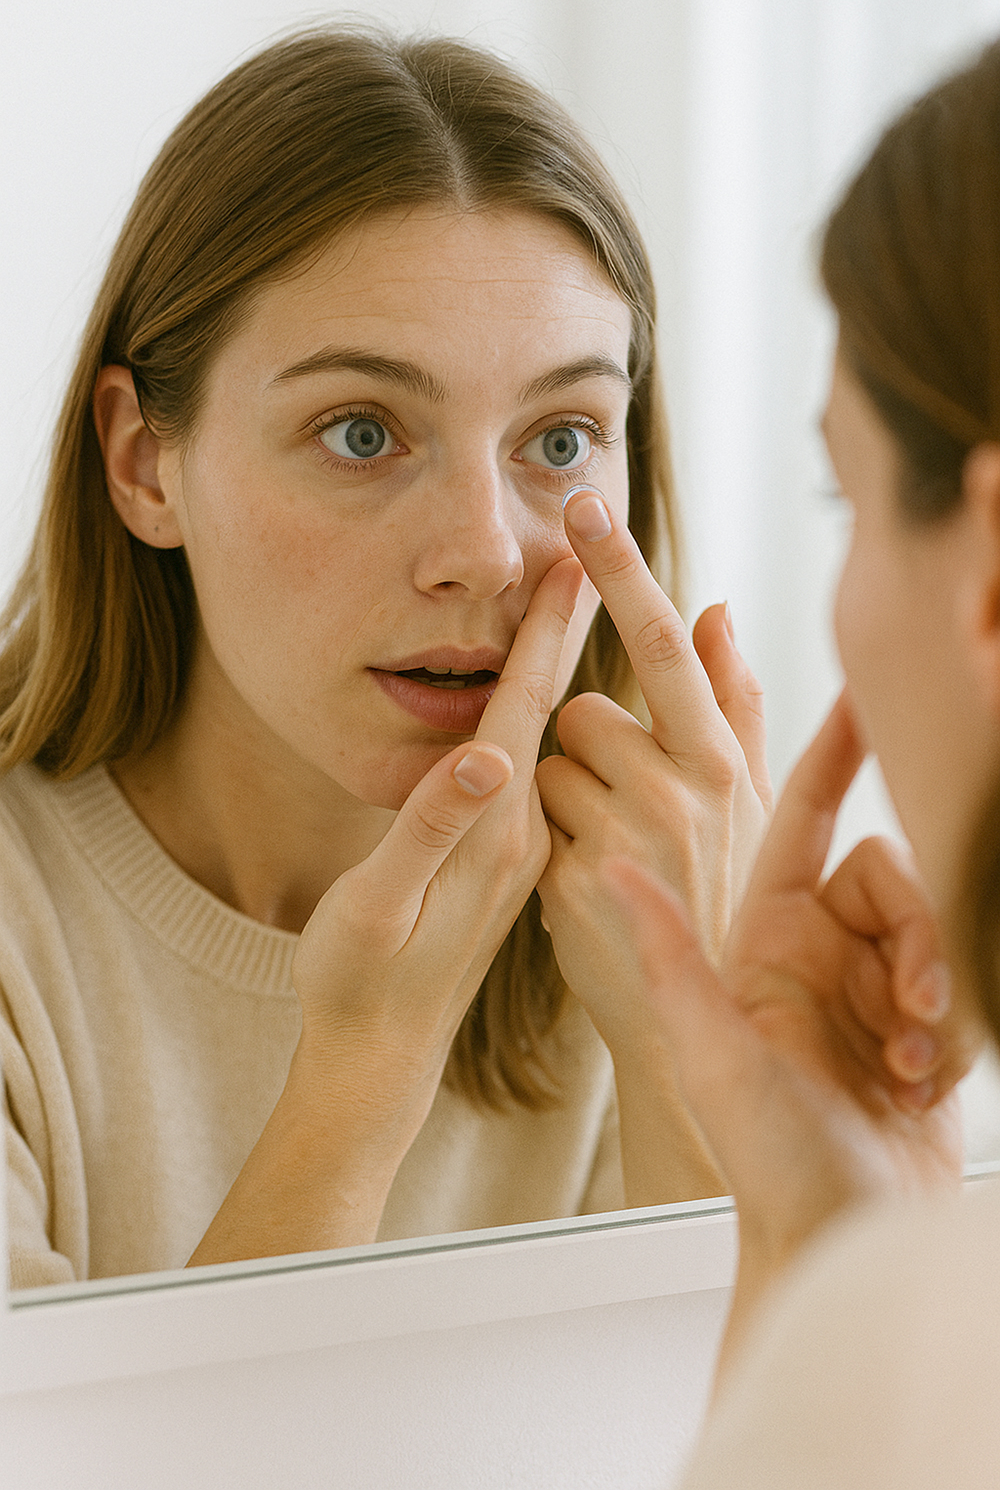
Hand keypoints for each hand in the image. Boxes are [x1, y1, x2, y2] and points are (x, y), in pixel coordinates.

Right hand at [188, 558, 584, 1266]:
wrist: (383, 1053)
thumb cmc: (363, 981)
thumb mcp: (381, 908)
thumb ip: (432, 829)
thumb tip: (486, 755)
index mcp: (498, 829)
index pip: (530, 708)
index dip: (548, 631)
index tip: (574, 558)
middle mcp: (522, 829)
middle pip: (554, 710)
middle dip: (569, 628)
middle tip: (591, 551)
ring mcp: (519, 845)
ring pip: (549, 737)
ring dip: (561, 665)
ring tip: (576, 600)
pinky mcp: (507, 861)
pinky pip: (538, 772)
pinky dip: (541, 718)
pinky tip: (543, 697)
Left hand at [535, 488, 771, 1042]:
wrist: (684, 1019)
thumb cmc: (721, 898)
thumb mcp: (750, 806)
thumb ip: (735, 702)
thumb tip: (716, 607)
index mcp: (721, 765)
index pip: (662, 645)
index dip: (621, 572)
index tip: (582, 508)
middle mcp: (678, 795)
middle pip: (584, 710)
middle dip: (587, 747)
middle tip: (623, 808)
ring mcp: (620, 839)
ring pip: (544, 762)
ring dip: (559, 796)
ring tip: (604, 850)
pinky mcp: (565, 879)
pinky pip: (523, 818)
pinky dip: (539, 841)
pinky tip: (578, 882)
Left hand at [604, 692, 975, 1331]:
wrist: (834, 1229)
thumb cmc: (762, 1148)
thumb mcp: (710, 1045)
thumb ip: (669, 950)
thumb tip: (611, 866)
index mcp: (768, 932)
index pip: (802, 818)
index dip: (832, 754)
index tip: (861, 695)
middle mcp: (822, 944)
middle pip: (887, 872)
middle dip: (914, 926)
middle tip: (909, 1001)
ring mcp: (875, 980)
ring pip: (930, 920)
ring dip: (933, 982)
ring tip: (909, 1055)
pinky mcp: (922, 1018)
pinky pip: (959, 979)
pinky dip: (951, 1023)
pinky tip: (922, 1077)